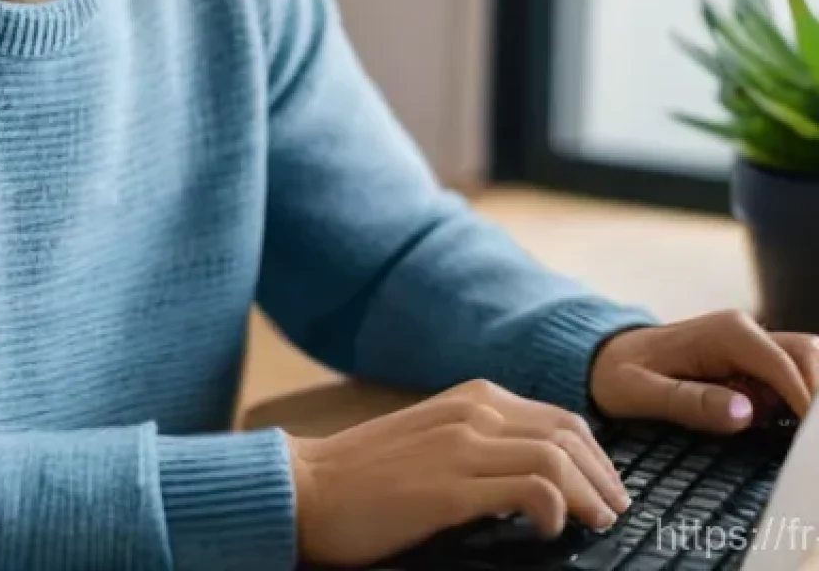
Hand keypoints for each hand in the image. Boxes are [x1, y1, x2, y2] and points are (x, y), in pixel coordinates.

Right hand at [288, 378, 630, 567]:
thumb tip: (536, 473)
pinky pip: (530, 488)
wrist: (310, 487)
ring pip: (556, 457)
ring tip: (599, 523)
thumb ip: (481, 442)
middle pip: (567, 432)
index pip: (557, 417)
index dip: (594, 454)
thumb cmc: (368, 473)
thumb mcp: (434, 439)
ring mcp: (461, 445)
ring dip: (591, 494)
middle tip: (615, 509)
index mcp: (471, 397)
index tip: (607, 487)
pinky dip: (556, 507)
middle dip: (604, 473)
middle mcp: (472, 411)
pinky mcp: (450, 486)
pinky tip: (554, 529)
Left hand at [589, 309, 818, 432]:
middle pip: (808, 356)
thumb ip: (690, 402)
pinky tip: (792, 431)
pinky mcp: (751, 362)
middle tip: (811, 444)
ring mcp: (750, 345)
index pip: (784, 364)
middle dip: (818, 396)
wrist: (604, 356)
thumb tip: (745, 412)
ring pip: (806, 362)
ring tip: (803, 439)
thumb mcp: (640, 392)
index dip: (806, 402)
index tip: (813, 443)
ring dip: (812, 396)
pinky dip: (802, 399)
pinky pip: (792, 375)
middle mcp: (743, 331)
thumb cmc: (617, 373)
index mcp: (723, 333)